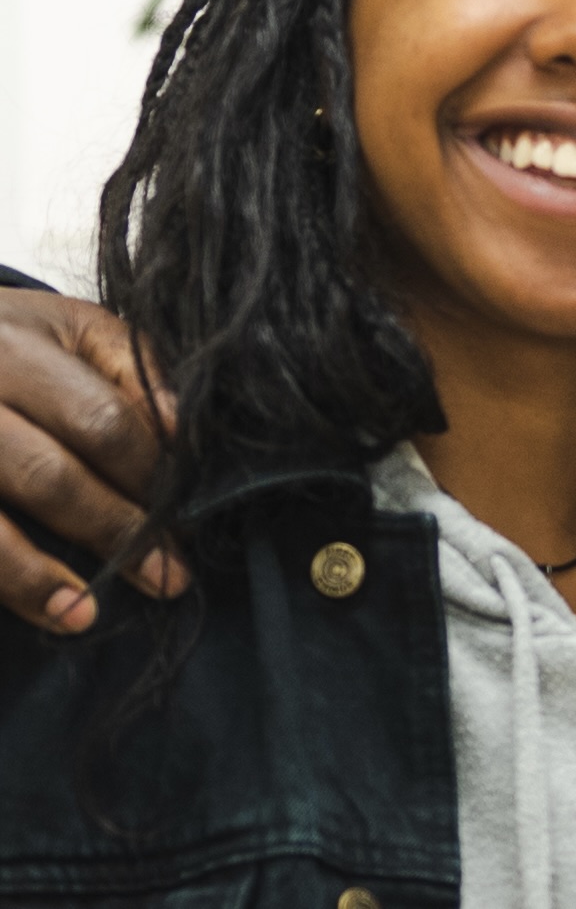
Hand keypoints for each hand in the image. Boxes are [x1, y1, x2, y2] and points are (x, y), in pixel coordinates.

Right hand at [0, 288, 182, 631]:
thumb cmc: (14, 344)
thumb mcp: (71, 329)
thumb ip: (133, 369)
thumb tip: (184, 432)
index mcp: (16, 346)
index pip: (101, 420)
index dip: (150, 473)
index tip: (190, 513)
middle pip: (49, 476)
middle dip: (117, 530)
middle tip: (169, 575)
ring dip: (39, 577)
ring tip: (88, 612)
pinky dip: (2, 581)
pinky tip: (38, 608)